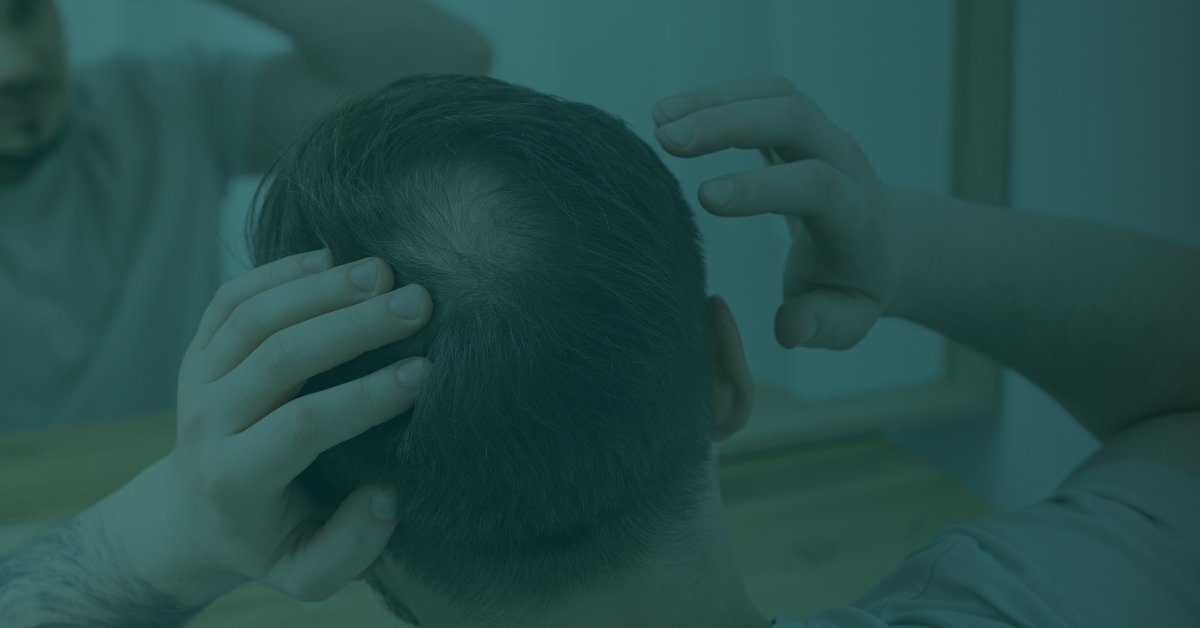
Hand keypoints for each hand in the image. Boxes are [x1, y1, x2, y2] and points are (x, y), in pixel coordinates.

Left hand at [107, 250, 431, 605]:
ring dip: (322, 288)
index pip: (304, 426)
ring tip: (385, 271)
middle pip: (279, 358)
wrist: (193, 512)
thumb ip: (351, 547)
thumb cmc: (270, 538)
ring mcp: (197, 380)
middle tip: (419, 304)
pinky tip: (332, 256)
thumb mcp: (307, 573)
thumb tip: (388, 493)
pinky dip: (279, 270)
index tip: (424, 373)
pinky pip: (231, 297)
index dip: (365, 397)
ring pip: (254, 317)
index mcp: (236, 479)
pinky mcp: (198, 349)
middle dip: (354, 327)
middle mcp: (208, 424)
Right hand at [652, 75, 909, 349]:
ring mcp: (825, 136)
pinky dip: (715, 96)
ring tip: (659, 119)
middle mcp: (846, 162)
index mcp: (856, 217)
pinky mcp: (800, 123)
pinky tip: (669, 113)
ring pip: (777, 95)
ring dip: (715, 100)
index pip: (817, 186)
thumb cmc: (853, 287)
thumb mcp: (847, 321)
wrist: (884, 242)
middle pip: (795, 119)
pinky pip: (763, 93)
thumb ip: (822, 326)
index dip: (763, 188)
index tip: (705, 198)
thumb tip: (790, 329)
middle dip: (730, 124)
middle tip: (668, 141)